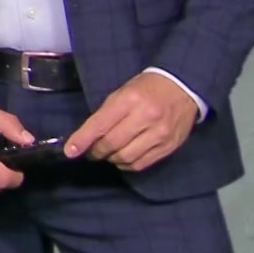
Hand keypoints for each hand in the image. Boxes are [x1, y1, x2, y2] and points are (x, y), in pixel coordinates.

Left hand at [64, 72, 197, 171]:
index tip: (70, 151)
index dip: (82, 140)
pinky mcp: (169, 147)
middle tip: (91, 152)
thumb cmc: (146, 88)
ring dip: (111, 159)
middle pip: (112, 144)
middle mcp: (146, 117)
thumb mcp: (122, 93)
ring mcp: (160, 134)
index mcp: (130, 100)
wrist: (182, 87)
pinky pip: (141, 164)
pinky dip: (127, 165)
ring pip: (126, 157)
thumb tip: (87, 138)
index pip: (100, 124)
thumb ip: (106, 114)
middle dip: (96, 151)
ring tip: (108, 154)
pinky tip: (123, 158)